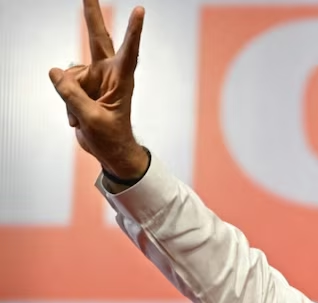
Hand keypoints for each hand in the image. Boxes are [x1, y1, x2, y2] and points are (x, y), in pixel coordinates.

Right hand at [49, 0, 147, 178]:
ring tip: (84, 118)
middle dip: (92, 15)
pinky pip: (64, 87)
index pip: (129, 51)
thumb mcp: (91, 119)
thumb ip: (72, 95)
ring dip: (70, 99)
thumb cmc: (111, 137)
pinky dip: (67, 106)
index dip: (133, 31)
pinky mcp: (81, 86)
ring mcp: (94, 78)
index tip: (140, 10)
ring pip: (69, 76)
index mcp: (122, 79)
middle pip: (97, 38)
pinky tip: (79, 118)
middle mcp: (109, 73)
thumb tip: (55, 70)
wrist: (109, 151)